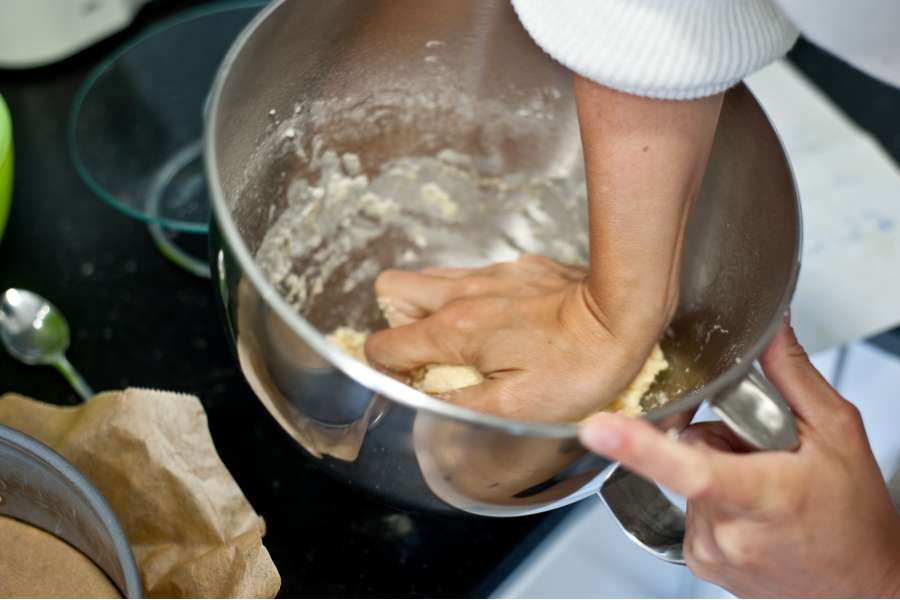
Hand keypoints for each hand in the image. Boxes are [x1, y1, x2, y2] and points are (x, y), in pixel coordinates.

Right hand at [364, 255, 661, 421]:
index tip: (411, 385)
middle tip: (427, 352)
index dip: (387, 369)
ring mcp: (490, 275)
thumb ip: (459, 408)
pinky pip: (473, 275)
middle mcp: (462, 294)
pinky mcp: (517, 267)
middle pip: (391, 290)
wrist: (624, 313)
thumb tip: (424, 408)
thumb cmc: (577, 365)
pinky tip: (502, 320)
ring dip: (431, 307)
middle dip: (397, 323)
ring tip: (463, 339)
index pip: (384, 344)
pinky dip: (471, 297)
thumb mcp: (515, 408)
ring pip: (430, 278)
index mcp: (454, 330)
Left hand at [580, 320, 899, 597]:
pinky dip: (712, 498)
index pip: (690, 467)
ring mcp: (710, 550)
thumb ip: (791, 375)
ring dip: (718, 470)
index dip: (637, 446)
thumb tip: (766, 327)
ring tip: (765, 487)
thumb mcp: (837, 432)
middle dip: (721, 440)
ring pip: (685, 477)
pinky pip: (687, 505)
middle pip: (690, 450)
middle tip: (769, 459)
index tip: (597, 427)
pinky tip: (751, 511)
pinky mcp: (699, 561)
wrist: (863, 586)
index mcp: (765, 495)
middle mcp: (728, 530)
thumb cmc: (854, 515)